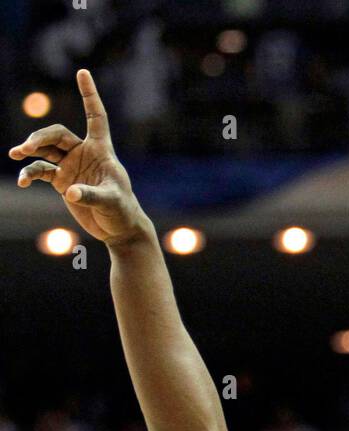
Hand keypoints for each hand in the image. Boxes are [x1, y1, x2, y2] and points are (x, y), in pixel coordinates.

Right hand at [9, 69, 145, 245]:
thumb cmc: (122, 212)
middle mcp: (83, 153)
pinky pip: (40, 171)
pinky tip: (22, 181)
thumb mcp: (111, 202)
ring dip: (30, 150)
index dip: (89, 95)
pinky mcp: (62, 181)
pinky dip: (30, 174)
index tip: (83, 72)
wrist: (118, 230)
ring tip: (16, 154)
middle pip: (57, 135)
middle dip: (40, 138)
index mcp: (101, 150)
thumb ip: (92, 196)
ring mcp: (70, 166)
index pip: (95, 116)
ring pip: (45, 150)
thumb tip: (70, 192)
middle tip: (26, 148)